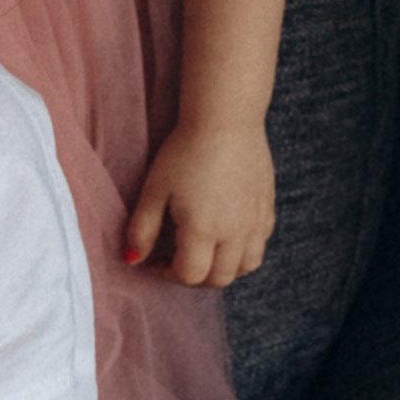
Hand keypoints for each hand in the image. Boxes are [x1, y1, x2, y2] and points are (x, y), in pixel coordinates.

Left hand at [125, 121, 274, 286]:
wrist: (226, 120)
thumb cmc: (184, 151)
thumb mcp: (154, 190)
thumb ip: (142, 229)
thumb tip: (132, 260)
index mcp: (204, 230)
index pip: (189, 275)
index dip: (167, 275)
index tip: (155, 261)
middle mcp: (235, 233)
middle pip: (219, 279)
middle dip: (194, 277)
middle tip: (176, 260)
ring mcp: (255, 222)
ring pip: (245, 267)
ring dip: (222, 270)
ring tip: (203, 252)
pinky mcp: (267, 209)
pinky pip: (259, 246)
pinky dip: (242, 252)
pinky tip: (225, 234)